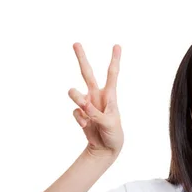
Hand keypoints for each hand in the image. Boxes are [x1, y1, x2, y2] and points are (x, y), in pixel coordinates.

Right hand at [68, 43, 122, 158]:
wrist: (106, 149)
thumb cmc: (114, 134)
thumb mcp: (109, 124)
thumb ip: (95, 113)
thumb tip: (82, 103)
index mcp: (110, 95)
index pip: (112, 74)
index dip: (114, 60)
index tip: (117, 46)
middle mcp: (97, 96)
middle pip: (87, 73)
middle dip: (81, 58)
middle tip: (76, 43)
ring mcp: (87, 104)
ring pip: (75, 93)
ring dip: (76, 98)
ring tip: (82, 105)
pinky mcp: (80, 113)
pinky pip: (75, 112)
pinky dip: (79, 119)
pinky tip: (86, 126)